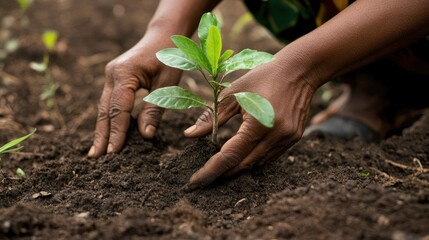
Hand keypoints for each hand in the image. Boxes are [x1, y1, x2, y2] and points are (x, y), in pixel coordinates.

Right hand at [88, 35, 181, 157]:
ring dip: (102, 129)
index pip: (119, 109)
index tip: (114, 152)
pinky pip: (110, 103)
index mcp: (125, 73)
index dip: (116, 132)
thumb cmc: (170, 58)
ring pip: (104, 107)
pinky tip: (107, 134)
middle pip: (105, 110)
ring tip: (97, 151)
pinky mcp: (114, 79)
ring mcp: (111, 76)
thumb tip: (146, 136)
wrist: (164, 37)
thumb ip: (155, 109)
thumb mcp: (167, 85)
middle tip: (96, 158)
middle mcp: (112, 74)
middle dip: (101, 135)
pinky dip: (109, 119)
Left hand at [183, 59, 315, 189]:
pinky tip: (242, 157)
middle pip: (243, 165)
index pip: (229, 156)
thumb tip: (189, 135)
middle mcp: (275, 135)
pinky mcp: (294, 139)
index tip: (194, 182)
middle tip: (203, 179)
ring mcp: (287, 139)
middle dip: (222, 174)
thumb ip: (212, 117)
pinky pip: (270, 157)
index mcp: (258, 123)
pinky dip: (254, 159)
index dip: (210, 171)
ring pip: (257, 164)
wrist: (299, 70)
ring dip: (238, 168)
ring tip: (219, 170)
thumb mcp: (234, 93)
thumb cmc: (262, 77)